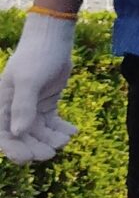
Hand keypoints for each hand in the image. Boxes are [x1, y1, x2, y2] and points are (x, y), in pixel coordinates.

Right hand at [0, 14, 77, 164]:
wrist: (53, 39)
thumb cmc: (36, 56)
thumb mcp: (29, 80)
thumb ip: (23, 106)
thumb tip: (17, 133)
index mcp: (2, 105)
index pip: (4, 134)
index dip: (13, 149)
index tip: (27, 158)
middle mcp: (14, 109)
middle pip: (22, 137)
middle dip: (36, 147)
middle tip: (52, 152)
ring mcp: (30, 107)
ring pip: (38, 132)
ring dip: (51, 139)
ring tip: (66, 139)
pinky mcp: (46, 104)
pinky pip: (51, 123)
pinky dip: (60, 129)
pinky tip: (72, 131)